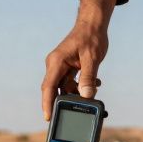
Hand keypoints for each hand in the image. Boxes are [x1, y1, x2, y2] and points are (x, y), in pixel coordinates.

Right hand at [41, 0, 115, 120]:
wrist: (94, 24)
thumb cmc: (91, 37)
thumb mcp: (92, 58)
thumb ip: (88, 77)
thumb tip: (87, 96)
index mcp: (57, 61)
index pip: (48, 86)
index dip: (47, 103)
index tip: (48, 117)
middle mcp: (55, 65)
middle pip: (54, 90)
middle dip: (62, 102)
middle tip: (72, 115)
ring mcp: (61, 67)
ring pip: (64, 87)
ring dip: (77, 93)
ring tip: (92, 93)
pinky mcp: (68, 68)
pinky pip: (71, 83)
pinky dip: (81, 86)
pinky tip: (95, 84)